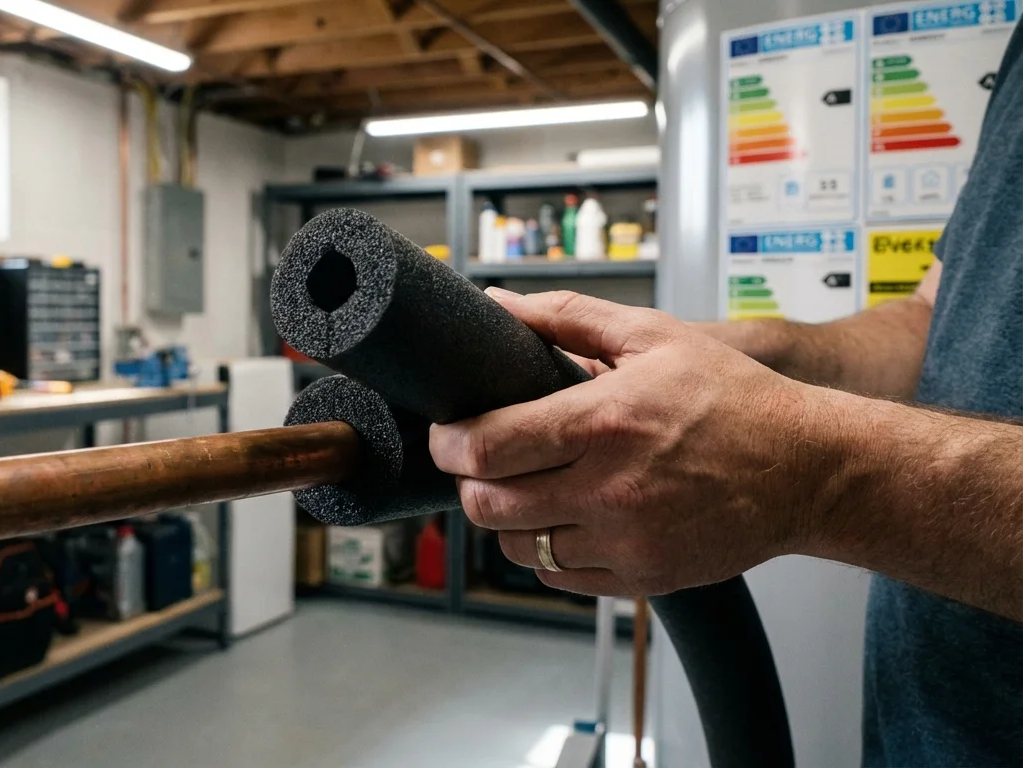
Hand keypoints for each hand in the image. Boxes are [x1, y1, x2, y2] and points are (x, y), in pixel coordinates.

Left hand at [429, 289, 845, 596]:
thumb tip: (498, 303)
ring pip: (516, 545)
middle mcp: (609, 487)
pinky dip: (546, 549)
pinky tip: (564, 518)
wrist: (808, 469)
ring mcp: (625, 539)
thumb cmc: (733, 399)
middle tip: (479, 460)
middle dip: (468, 480)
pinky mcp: (642, 577)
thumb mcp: (653, 336)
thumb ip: (566, 316)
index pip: (485, 445)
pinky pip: (558, 574)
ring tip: (524, 487)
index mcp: (603, 420)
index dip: (447, 440)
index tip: (446, 432)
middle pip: (487, 503)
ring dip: (506, 517)